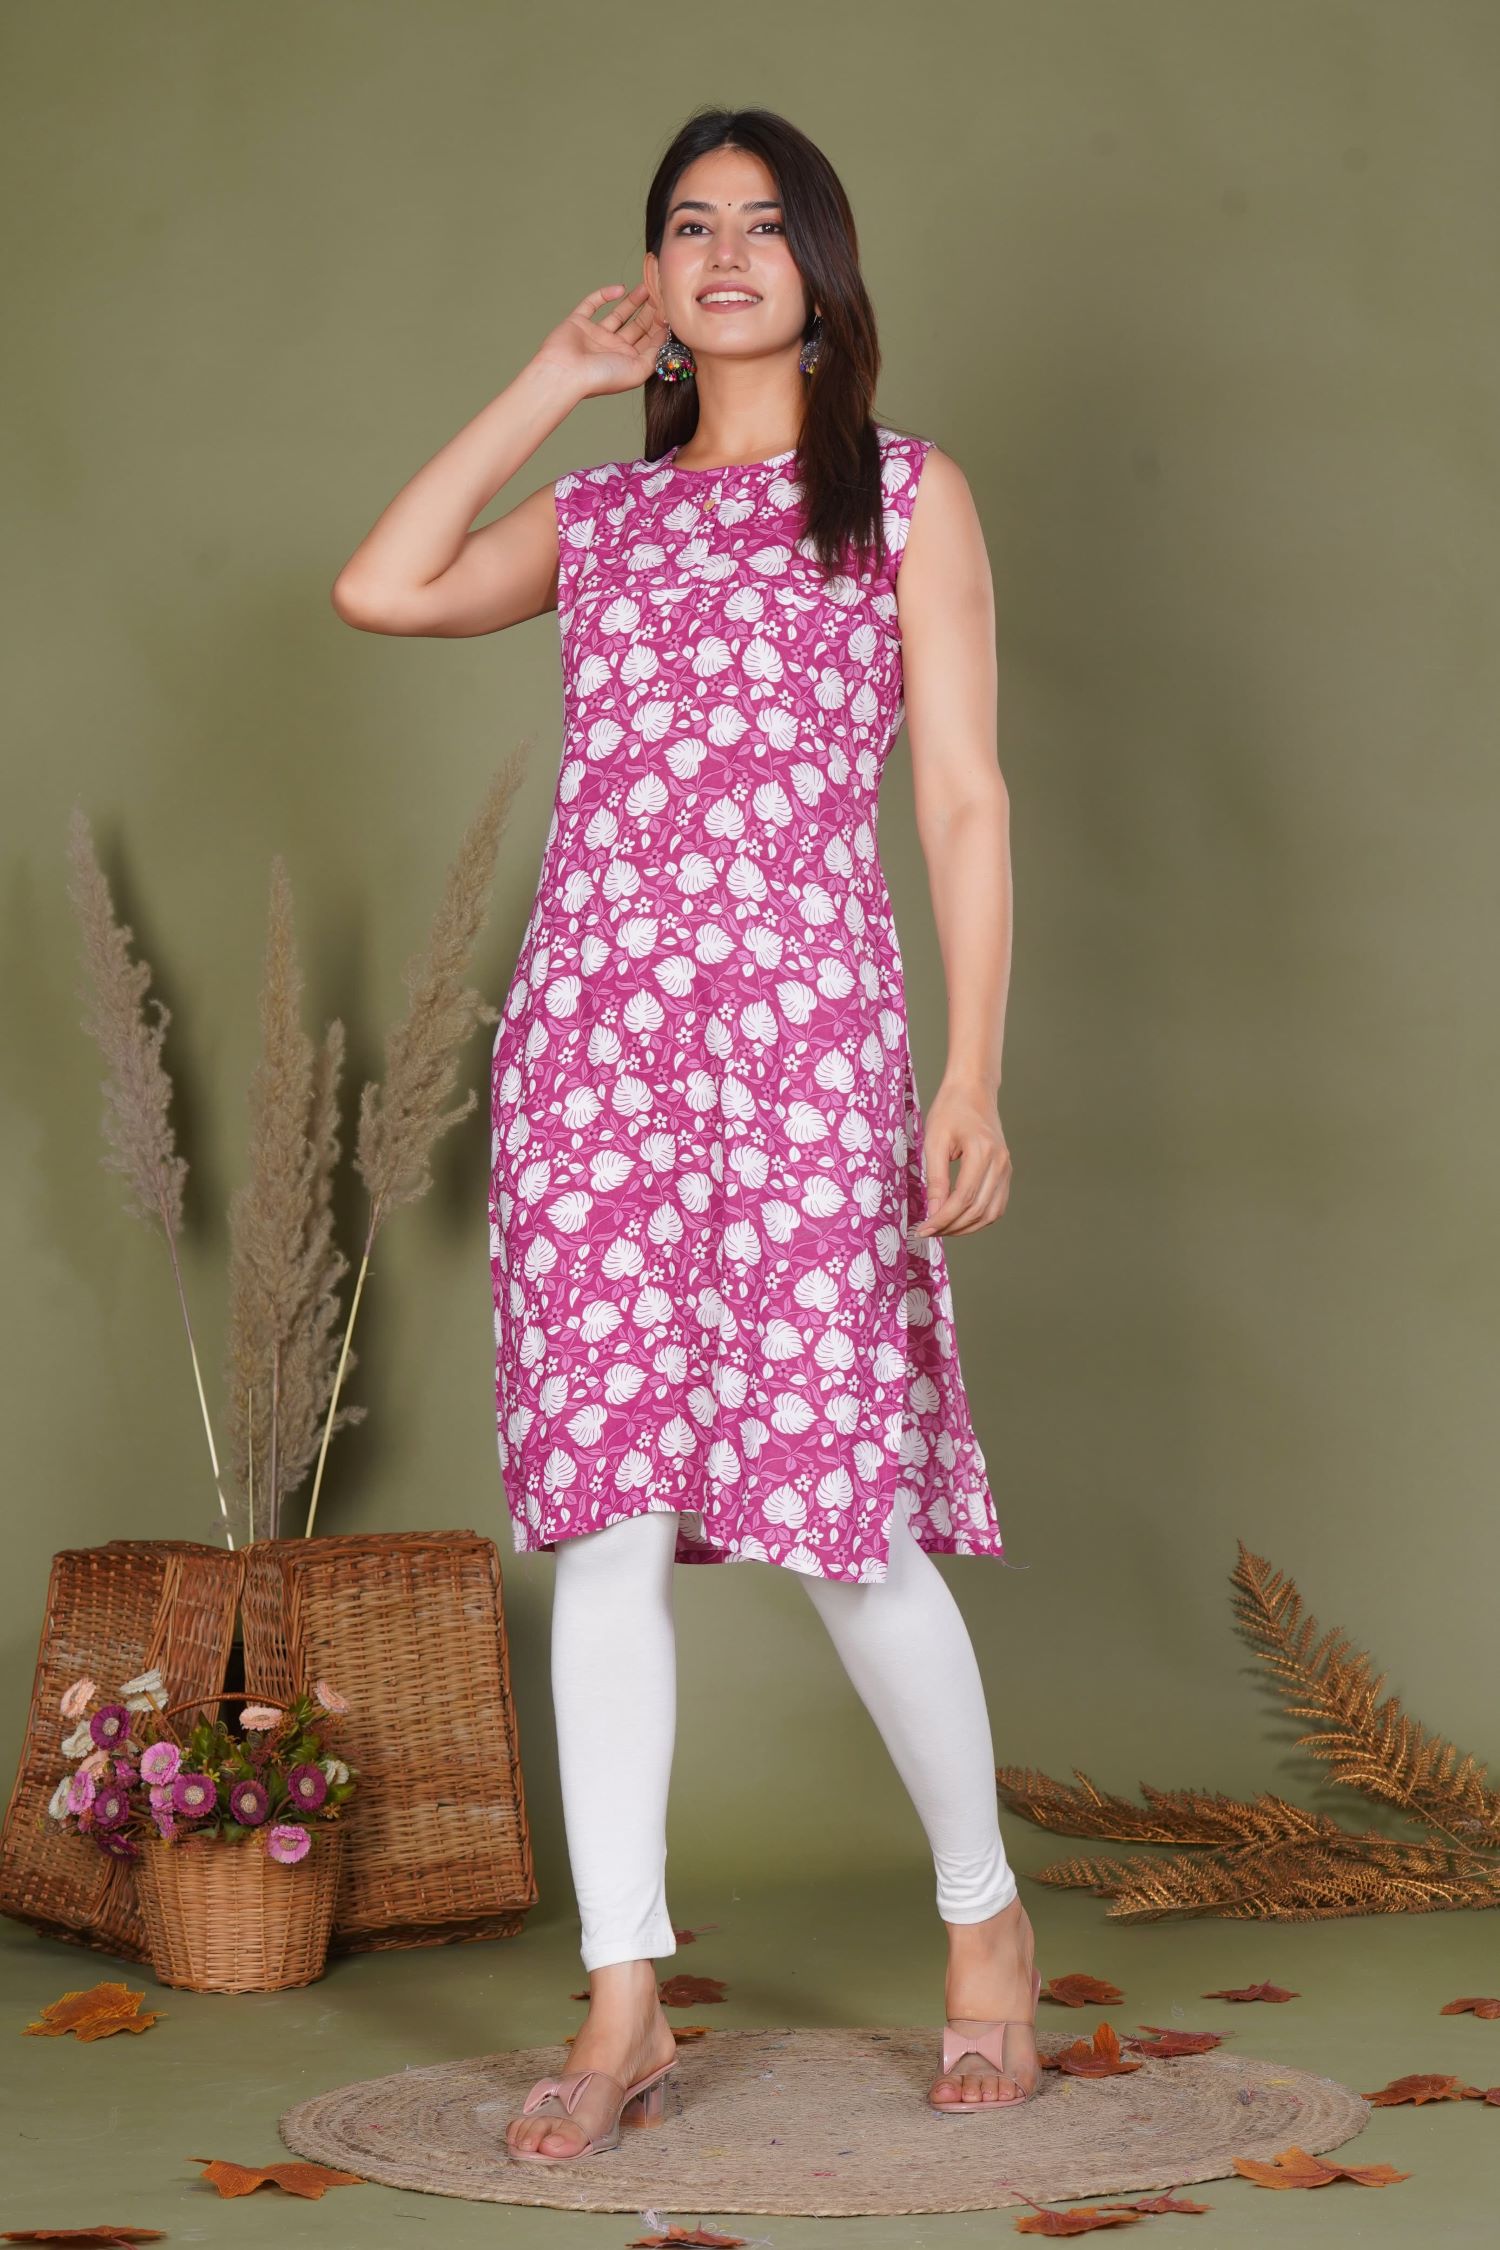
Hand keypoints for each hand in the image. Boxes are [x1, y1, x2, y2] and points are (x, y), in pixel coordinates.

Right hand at [531, 282, 669, 401]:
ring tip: (647, 287)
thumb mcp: (638, 370)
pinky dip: (604, 295)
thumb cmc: (600, 377)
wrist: (565, 373)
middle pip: (636, 326)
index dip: (660, 325)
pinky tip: (619, 289)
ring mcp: (595, 335)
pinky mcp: (578, 322)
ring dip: (632, 301)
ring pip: (618, 314)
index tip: (670, 310)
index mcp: (627, 362)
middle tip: (661, 294)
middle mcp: (613, 348)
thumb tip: (664, 333)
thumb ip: (654, 353)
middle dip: (649, 311)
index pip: (648, 341)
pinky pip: (592, 304)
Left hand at [915, 1083, 1010, 1237]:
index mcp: (983, 1152)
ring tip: (942, 1229)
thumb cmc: (950, 1110)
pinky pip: (997, 1205)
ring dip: (967, 1227)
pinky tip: (959, 1220)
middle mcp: (1000, 1163)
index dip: (942, 1219)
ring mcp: (1006, 1168)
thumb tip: (934, 1212)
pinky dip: (979, 1218)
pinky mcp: (1006, 1171)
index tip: (923, 1229)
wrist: (973, 1090)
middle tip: (928, 1231)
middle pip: (978, 1210)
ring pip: (991, 1213)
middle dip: (952, 1227)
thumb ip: (936, 1179)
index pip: (964, 1199)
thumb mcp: (934, 1141)